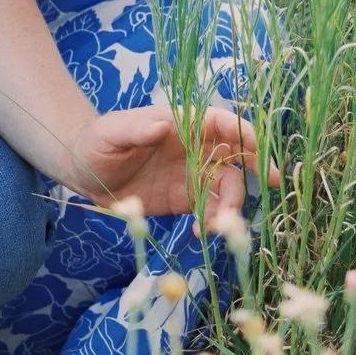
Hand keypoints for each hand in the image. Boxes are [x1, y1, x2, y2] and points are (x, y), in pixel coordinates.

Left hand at [66, 102, 263, 232]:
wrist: (83, 171)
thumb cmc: (97, 142)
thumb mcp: (111, 133)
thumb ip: (135, 128)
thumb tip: (162, 124)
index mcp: (181, 123)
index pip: (220, 122)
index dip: (243, 132)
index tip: (258, 147)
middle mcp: (194, 147)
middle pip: (235, 155)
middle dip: (256, 167)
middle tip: (272, 183)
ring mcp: (192, 174)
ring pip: (227, 186)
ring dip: (232, 204)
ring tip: (218, 225)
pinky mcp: (185, 200)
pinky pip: (210, 210)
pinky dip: (212, 222)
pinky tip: (199, 232)